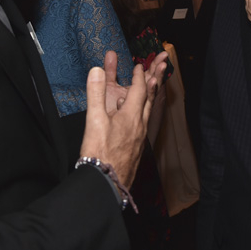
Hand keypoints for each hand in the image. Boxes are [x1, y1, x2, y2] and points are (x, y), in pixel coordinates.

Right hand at [81, 50, 167, 188]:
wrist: (106, 184)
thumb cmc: (100, 154)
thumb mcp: (94, 120)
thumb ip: (96, 93)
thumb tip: (97, 70)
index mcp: (132, 116)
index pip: (139, 90)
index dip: (139, 75)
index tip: (138, 65)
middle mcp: (140, 126)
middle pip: (150, 99)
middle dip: (152, 82)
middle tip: (156, 70)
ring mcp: (140, 138)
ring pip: (147, 112)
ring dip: (148, 97)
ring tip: (147, 88)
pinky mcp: (137, 148)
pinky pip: (142, 124)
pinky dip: (140, 113)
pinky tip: (131, 117)